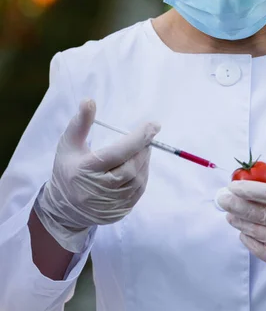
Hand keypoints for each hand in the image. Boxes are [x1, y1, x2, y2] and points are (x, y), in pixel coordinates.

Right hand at [34, 99, 160, 252]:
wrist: (64, 208)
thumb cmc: (67, 169)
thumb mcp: (69, 144)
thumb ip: (81, 122)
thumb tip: (89, 100)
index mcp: (86, 170)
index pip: (117, 153)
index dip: (138, 138)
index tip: (154, 125)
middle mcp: (98, 190)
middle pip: (131, 167)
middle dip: (143, 149)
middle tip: (148, 136)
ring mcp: (109, 204)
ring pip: (138, 179)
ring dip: (145, 161)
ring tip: (143, 149)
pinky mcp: (119, 212)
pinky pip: (139, 191)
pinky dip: (142, 175)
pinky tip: (139, 165)